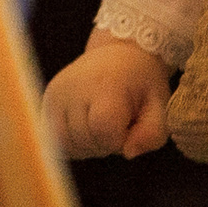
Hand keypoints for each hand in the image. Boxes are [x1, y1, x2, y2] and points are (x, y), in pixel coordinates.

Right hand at [45, 35, 171, 158]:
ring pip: (67, 145)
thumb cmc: (142, 83)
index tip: (129, 123)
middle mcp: (73, 88)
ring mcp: (56, 94)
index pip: (105, 133)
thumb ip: (152, 133)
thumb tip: (128, 153)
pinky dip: (74, 142)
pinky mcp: (47, 101)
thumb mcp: (160, 105)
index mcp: (104, 85)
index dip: (120, 139)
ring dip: (88, 145)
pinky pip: (56, 140)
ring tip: (102, 124)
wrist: (120, 53)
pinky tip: (87, 126)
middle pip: (85, 142)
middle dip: (105, 143)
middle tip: (117, 121)